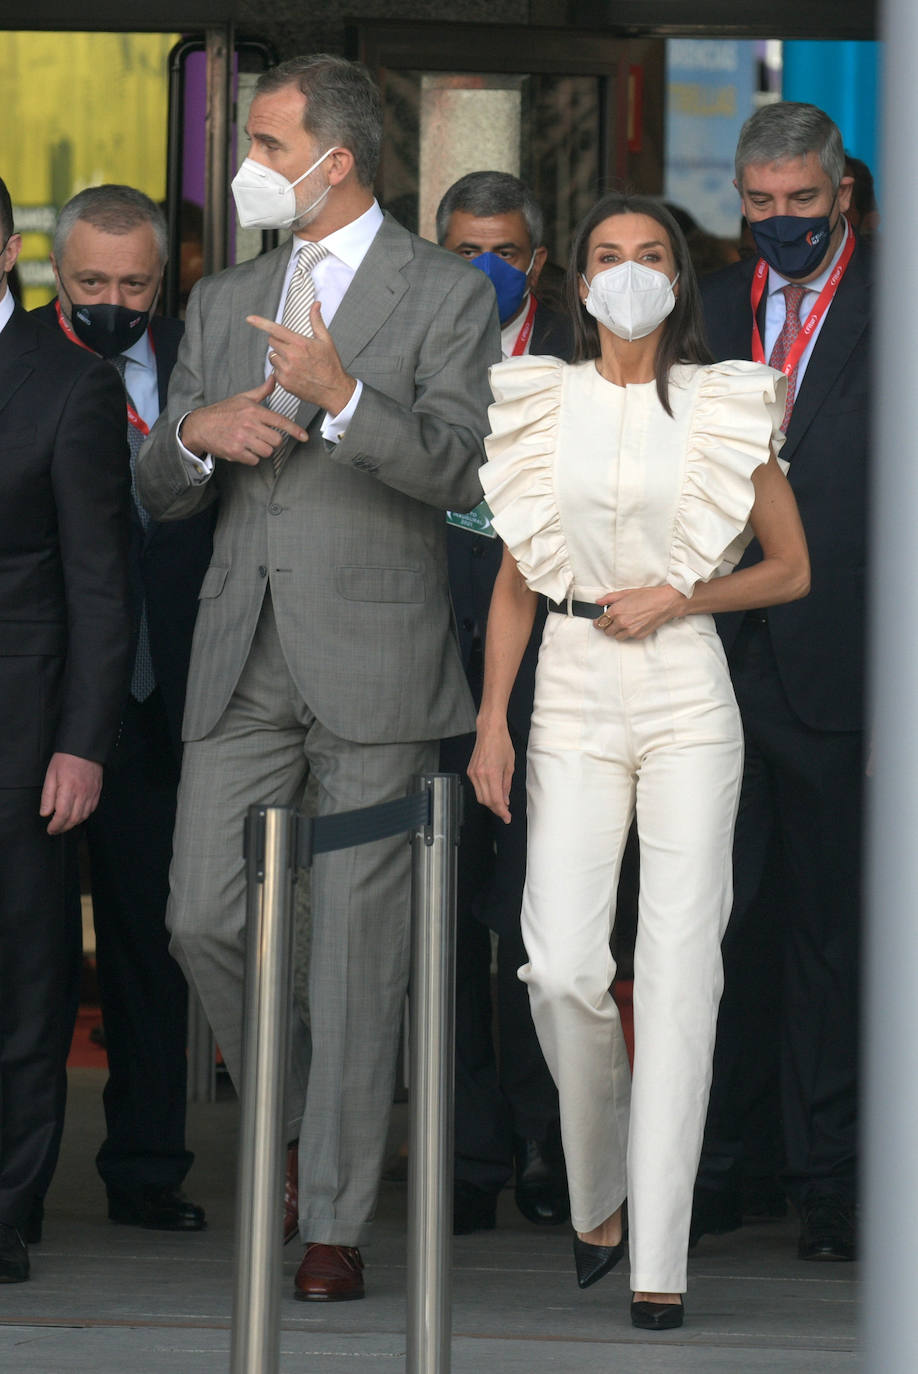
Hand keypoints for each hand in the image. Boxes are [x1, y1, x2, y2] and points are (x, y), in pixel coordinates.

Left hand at [40, 752, 102, 833]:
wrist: (85, 748)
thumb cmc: (66, 759)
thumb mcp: (50, 775)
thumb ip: (48, 796)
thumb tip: (45, 813)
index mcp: (68, 789)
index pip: (62, 815)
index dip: (56, 826)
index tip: (50, 829)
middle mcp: (82, 794)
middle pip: (74, 819)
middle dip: (63, 828)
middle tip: (55, 830)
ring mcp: (91, 793)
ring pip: (83, 816)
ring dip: (73, 823)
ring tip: (64, 824)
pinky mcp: (97, 792)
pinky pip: (91, 809)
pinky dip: (83, 816)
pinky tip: (76, 815)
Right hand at [180, 377, 308, 464]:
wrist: (200, 426)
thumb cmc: (223, 412)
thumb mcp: (242, 398)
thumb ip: (261, 391)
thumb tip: (274, 378)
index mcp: (254, 411)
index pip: (280, 421)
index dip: (295, 430)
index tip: (305, 437)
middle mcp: (249, 424)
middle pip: (277, 440)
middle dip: (273, 442)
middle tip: (263, 438)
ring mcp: (242, 439)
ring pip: (267, 452)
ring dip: (262, 451)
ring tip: (251, 443)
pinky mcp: (235, 451)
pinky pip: (255, 460)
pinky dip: (251, 458)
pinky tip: (243, 449)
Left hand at [247, 304, 356, 419]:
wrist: (334, 390)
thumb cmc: (331, 366)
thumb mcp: (326, 340)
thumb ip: (316, 321)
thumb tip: (315, 305)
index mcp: (300, 343)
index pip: (276, 329)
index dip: (260, 323)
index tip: (250, 319)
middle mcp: (291, 356)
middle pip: (272, 342)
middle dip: (280, 343)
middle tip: (293, 349)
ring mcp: (287, 370)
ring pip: (272, 357)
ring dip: (280, 357)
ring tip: (295, 363)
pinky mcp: (284, 382)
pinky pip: (274, 371)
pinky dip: (281, 371)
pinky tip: (295, 373)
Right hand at [468, 719, 515, 822]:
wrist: (489, 730)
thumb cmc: (502, 744)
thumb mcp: (509, 766)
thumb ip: (506, 786)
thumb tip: (505, 800)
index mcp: (492, 774)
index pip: (495, 800)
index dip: (502, 812)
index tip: (507, 818)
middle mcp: (479, 775)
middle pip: (486, 801)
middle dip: (496, 809)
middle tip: (505, 812)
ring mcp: (473, 773)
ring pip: (480, 796)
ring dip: (490, 803)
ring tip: (500, 804)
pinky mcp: (470, 771)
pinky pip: (476, 788)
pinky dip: (484, 793)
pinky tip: (492, 793)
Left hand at [594, 585, 685, 639]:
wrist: (665, 602)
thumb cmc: (648, 596)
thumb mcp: (626, 593)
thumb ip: (609, 598)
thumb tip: (598, 602)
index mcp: (616, 611)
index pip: (599, 623)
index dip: (597, 622)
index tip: (599, 621)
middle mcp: (622, 623)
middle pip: (606, 631)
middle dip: (608, 626)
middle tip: (612, 621)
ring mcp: (630, 631)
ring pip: (616, 637)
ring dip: (617, 632)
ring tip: (623, 623)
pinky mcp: (638, 636)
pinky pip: (627, 638)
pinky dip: (628, 633)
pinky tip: (633, 624)